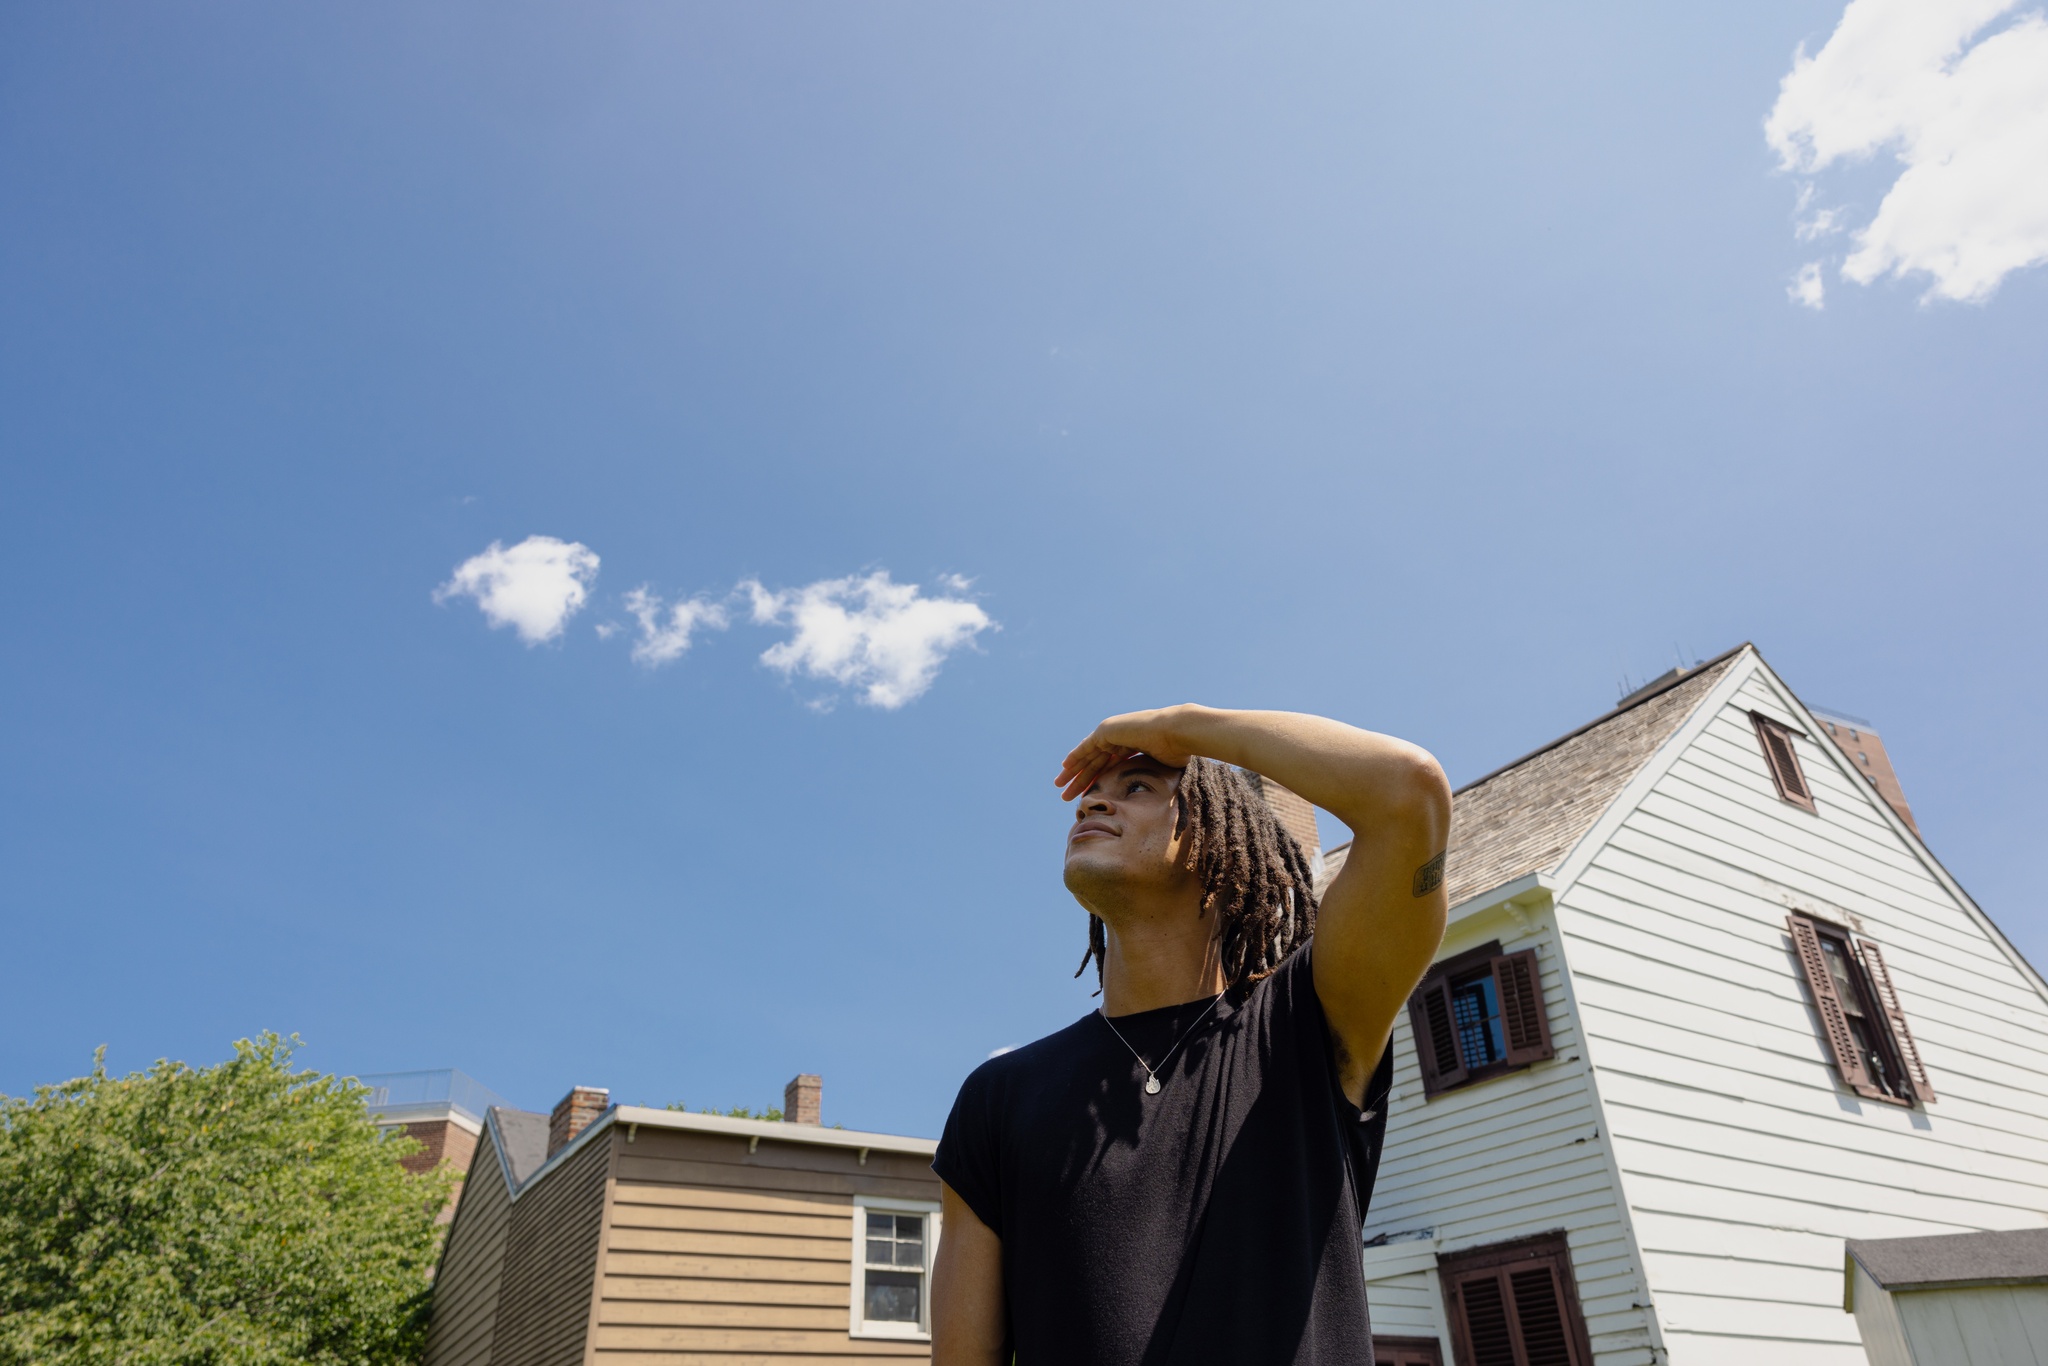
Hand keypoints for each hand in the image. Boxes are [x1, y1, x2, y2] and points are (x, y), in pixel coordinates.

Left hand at [1055, 707, 1198, 800]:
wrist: (1176, 732)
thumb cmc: (1177, 751)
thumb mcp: (1162, 768)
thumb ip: (1156, 777)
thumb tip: (1163, 799)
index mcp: (1133, 745)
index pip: (1110, 765)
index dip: (1098, 779)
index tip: (1088, 792)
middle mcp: (1120, 737)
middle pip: (1095, 762)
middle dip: (1081, 779)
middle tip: (1068, 795)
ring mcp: (1112, 732)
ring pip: (1087, 757)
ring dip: (1073, 772)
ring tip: (1060, 787)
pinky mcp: (1106, 730)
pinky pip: (1086, 747)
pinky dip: (1075, 758)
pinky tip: (1065, 768)